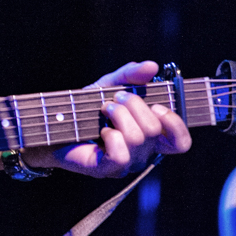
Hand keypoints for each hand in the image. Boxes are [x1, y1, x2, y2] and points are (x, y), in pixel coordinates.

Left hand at [31, 61, 191, 177]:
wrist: (53, 124)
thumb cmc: (85, 108)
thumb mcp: (109, 85)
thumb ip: (131, 75)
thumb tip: (152, 65)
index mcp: (150, 136)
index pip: (181, 142)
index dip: (175, 122)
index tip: (156, 105)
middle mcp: (143, 152)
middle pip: (155, 129)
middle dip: (134, 105)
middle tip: (116, 99)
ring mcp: (126, 164)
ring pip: (138, 138)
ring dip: (118, 115)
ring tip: (104, 109)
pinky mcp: (107, 170)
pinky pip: (122, 154)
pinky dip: (111, 136)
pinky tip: (101, 130)